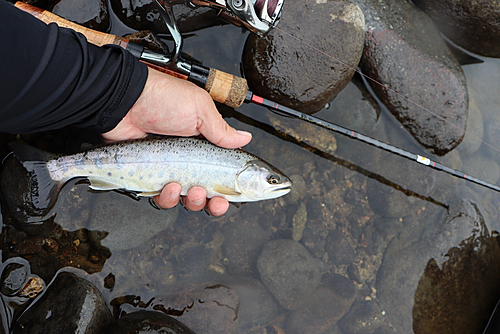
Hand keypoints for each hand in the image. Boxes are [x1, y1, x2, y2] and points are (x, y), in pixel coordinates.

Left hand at [102, 67, 251, 215]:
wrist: (126, 101)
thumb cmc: (162, 99)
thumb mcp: (200, 110)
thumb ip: (222, 132)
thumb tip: (245, 138)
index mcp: (205, 145)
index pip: (222, 173)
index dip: (230, 188)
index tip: (232, 196)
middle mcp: (189, 160)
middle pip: (208, 192)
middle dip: (214, 203)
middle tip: (214, 200)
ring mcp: (170, 170)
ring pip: (186, 200)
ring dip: (193, 202)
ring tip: (192, 191)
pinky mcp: (150, 177)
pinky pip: (161, 198)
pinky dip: (168, 198)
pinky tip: (170, 187)